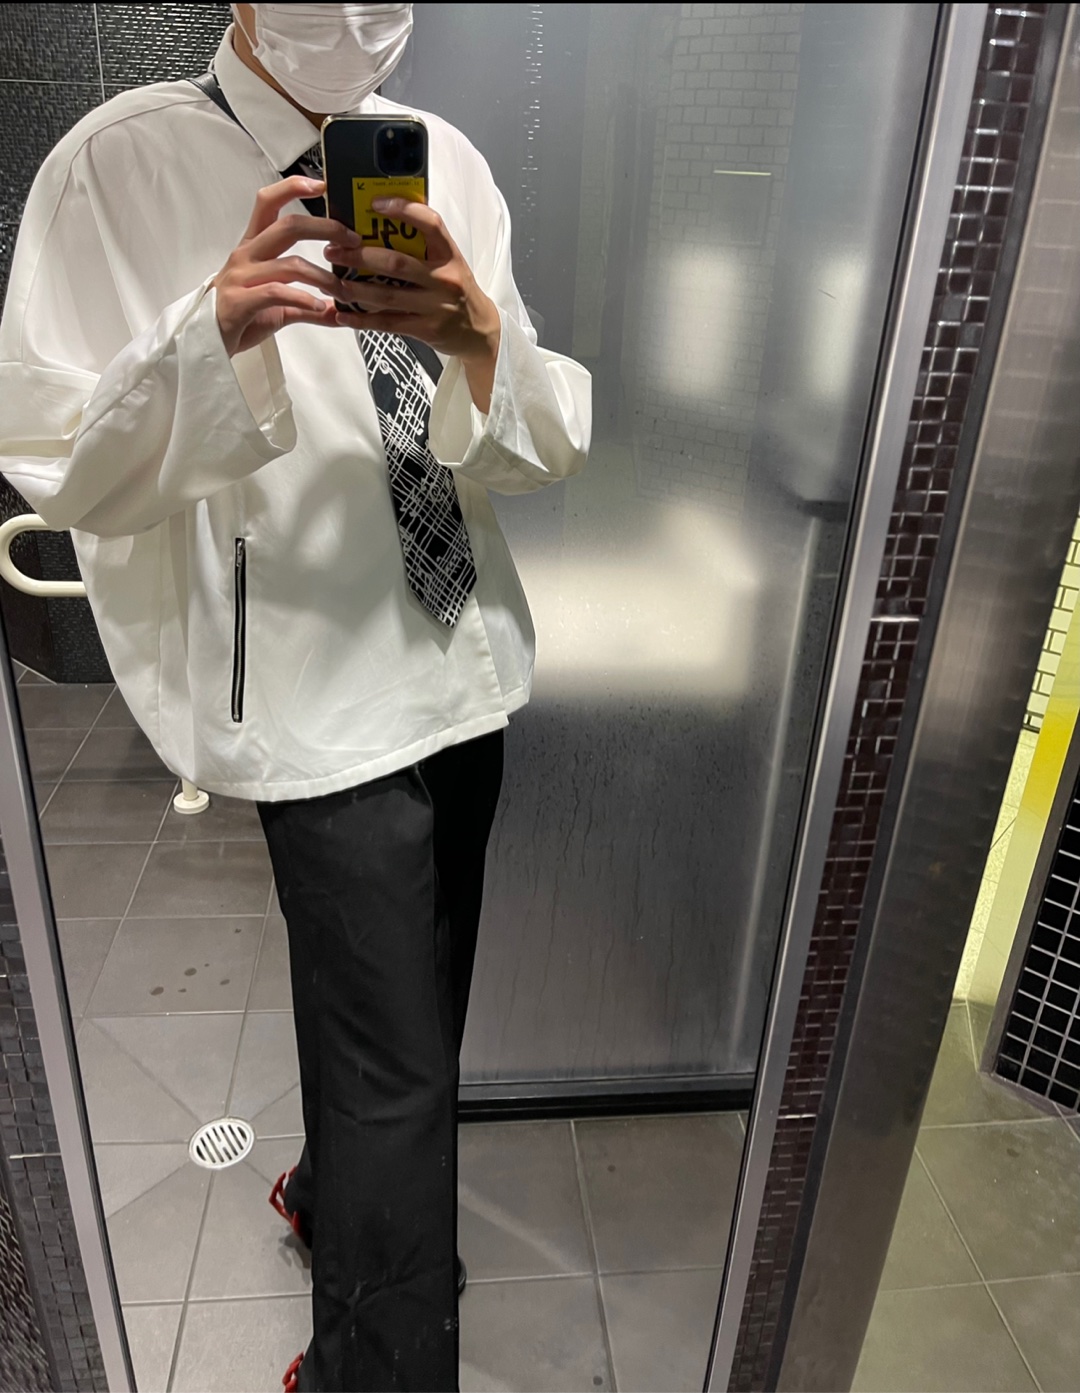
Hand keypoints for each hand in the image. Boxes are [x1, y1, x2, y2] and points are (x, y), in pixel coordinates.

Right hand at [213, 176, 359, 356]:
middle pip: (288, 226)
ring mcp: (241, 276)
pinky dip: (304, 299)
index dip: (292, 188)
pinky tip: (319, 307)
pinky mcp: (240, 301)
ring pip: (290, 264)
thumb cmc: (239, 317)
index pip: (269, 203)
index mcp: (254, 247)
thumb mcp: (278, 308)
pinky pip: (277, 292)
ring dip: (323, 277)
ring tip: (342, 290)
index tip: (321, 186)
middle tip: (352, 241)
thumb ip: (307, 306)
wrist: (206, 342)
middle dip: (325, 229)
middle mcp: (247, 255)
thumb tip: (337, 311)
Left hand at [328, 199, 500, 411]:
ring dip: (355, 288)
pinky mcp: (426, 330)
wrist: (480, 331)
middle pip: (396, 263)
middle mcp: (444, 278)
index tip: (375, 203)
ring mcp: (436, 306)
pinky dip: (362, 319)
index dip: (404, 209)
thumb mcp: (449, 262)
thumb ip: (423, 246)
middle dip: (360, 256)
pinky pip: (388, 323)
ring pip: (387, 295)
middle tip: (334, 250)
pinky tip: (344, 314)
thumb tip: (382, 222)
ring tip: (334, 282)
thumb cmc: (457, 291)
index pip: (430, 224)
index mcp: (449, 254)